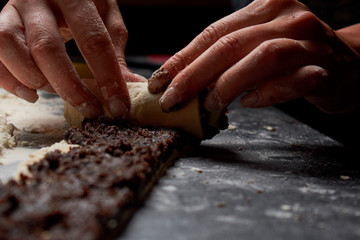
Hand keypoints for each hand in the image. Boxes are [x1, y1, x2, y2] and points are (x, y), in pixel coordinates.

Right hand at [0, 0, 139, 117]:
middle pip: (48, 48)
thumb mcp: (105, 17)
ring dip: (33, 78)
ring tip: (52, 95)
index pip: (94, 41)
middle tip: (91, 111)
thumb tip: (134, 85)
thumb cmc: (84, 4)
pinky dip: (8, 78)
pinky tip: (30, 93)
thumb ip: (115, 48)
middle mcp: (40, 0)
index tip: (118, 107)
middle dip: (71, 88)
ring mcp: (15, 9)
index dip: (108, 77)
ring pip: (11, 45)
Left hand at [148, 0, 359, 113]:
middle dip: (194, 74)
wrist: (349, 64)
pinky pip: (294, 80)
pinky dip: (269, 93)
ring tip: (209, 105)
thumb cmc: (294, 57)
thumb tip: (186, 81)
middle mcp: (287, 17)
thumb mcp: (258, 45)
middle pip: (231, 44)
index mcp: (265, 7)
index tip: (160, 81)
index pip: (214, 32)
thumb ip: (228, 56)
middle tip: (172, 98)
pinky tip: (251, 104)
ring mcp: (309, 41)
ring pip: (261, 57)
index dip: (183, 58)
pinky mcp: (325, 68)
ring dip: (229, 84)